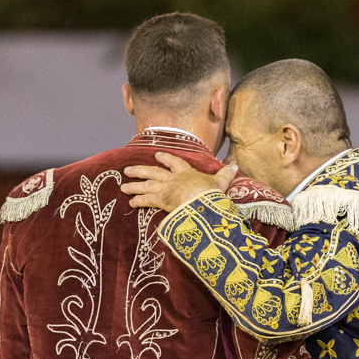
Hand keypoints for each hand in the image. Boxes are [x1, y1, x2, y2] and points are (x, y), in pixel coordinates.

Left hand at [121, 151, 238, 211]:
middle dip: (140, 171)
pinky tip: (130, 203)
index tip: (157, 155)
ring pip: (146, 185)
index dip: (166, 159)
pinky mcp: (161, 200)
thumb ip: (226, 174)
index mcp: (187, 173)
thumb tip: (235, 165)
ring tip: (123, 186)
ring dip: (134, 186)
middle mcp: (173, 179)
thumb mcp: (220, 183)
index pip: (175, 163)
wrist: (202, 203)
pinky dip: (138, 201)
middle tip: (128, 170)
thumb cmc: (211, 194)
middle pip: (154, 172)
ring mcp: (165, 189)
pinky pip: (147, 200)